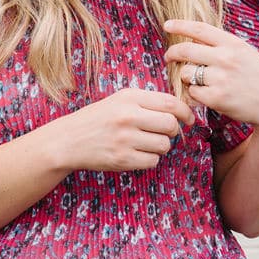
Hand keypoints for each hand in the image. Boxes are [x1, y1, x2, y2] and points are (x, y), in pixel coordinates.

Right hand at [56, 88, 193, 171]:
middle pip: (171, 125)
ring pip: (164, 145)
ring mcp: (125, 139)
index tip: (189, 119)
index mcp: (130, 97)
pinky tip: (137, 153)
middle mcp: (128, 116)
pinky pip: (152, 161)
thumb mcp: (121, 100)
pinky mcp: (122, 159)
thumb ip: (148, 102)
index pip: (170, 102)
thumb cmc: (99, 118)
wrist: (69, 140)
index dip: (185, 112)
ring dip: (160, 146)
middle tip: (164, 133)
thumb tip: (181, 110)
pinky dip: (150, 159)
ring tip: (145, 143)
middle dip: (173, 131)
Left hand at [163, 19, 258, 138]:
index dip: (180, 25)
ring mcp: (220, 78)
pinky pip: (192, 92)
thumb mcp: (245, 52)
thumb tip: (194, 38)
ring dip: (186, 77)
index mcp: (232, 43)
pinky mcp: (216, 98)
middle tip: (169, 57)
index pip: (199, 29)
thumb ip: (223, 45)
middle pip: (185, 50)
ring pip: (186, 73)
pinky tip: (204, 95)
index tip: (168, 25)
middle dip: (172, 53)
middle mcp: (225, 58)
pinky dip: (194, 94)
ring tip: (196, 81)